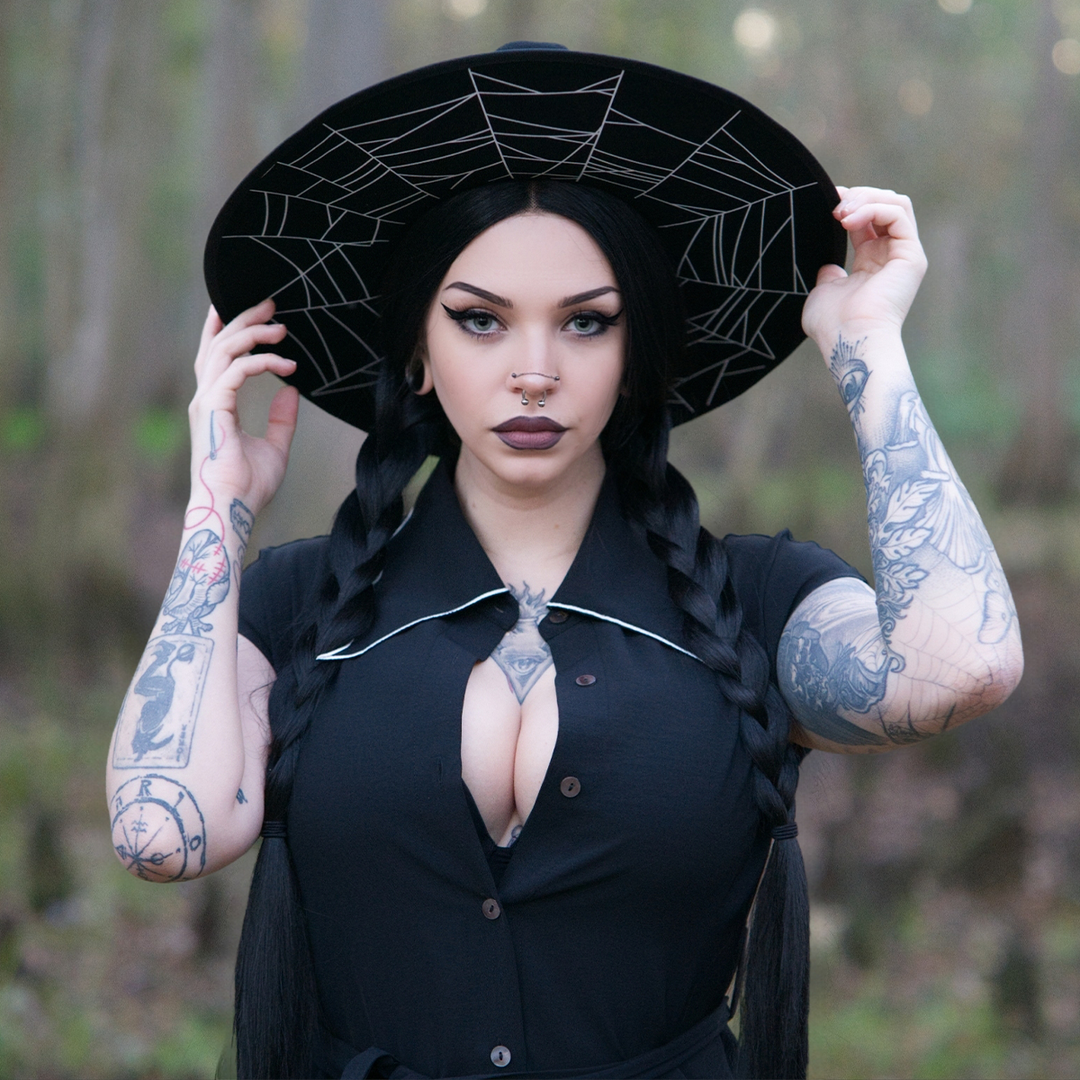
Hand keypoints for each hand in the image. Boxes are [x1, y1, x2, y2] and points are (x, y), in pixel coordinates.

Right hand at [187, 300, 298, 515]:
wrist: (232, 509)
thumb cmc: (249, 487)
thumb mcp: (275, 448)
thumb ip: (282, 419)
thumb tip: (292, 392)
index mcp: (216, 404)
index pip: (216, 356)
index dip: (228, 328)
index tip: (256, 313)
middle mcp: (206, 398)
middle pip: (218, 343)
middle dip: (243, 318)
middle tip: (271, 304)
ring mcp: (206, 402)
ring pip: (223, 349)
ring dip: (253, 332)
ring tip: (282, 327)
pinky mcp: (213, 408)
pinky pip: (236, 370)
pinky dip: (261, 361)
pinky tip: (286, 365)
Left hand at [801, 186, 928, 345]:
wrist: (849, 341)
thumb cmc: (833, 326)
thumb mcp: (822, 293)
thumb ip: (827, 276)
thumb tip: (827, 267)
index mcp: (872, 263)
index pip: (867, 219)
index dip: (848, 204)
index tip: (825, 203)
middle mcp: (891, 256)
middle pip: (884, 204)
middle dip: (857, 197)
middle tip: (833, 205)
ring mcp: (905, 255)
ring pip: (895, 203)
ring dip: (865, 199)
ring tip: (840, 213)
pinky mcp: (912, 256)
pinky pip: (898, 213)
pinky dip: (872, 208)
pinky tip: (848, 221)